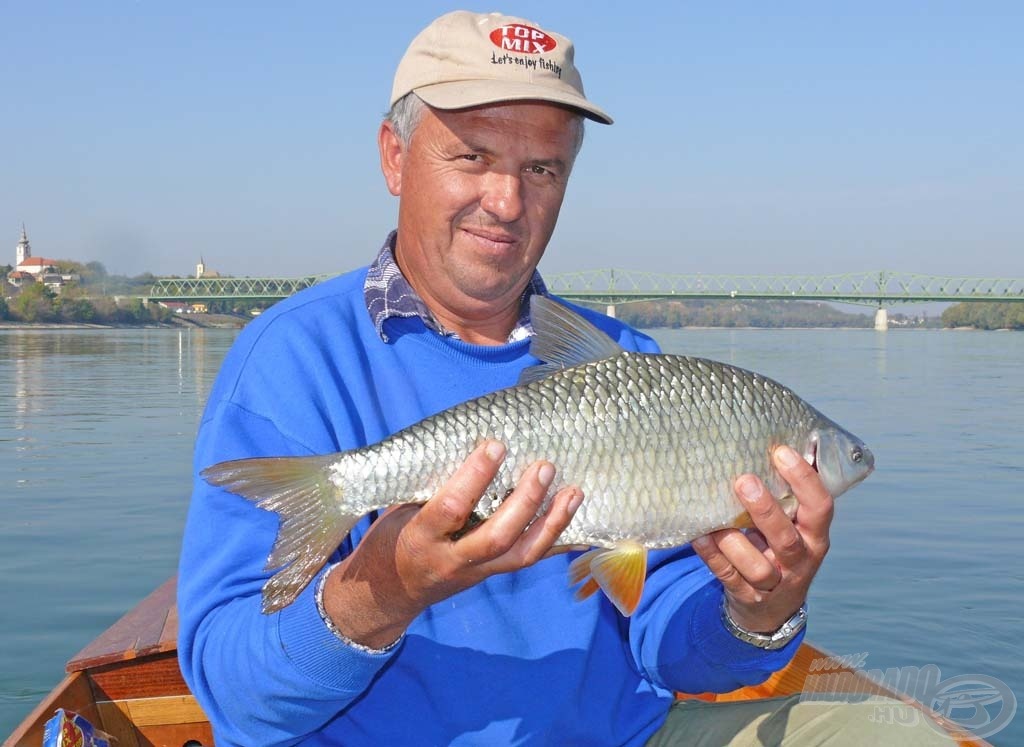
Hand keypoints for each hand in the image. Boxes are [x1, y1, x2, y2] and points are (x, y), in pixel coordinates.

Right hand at [321, 440, 582, 647]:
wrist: (387, 593)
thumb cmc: (391, 538)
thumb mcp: (398, 511)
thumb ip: (429, 485)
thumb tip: (468, 439)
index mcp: (421, 537)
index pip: (452, 507)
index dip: (475, 475)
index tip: (495, 444)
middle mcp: (452, 560)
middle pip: (497, 536)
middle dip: (525, 502)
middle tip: (544, 467)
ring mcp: (475, 572)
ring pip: (521, 554)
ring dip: (552, 522)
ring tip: (573, 492)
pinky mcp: (491, 576)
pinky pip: (529, 560)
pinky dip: (555, 541)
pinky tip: (578, 522)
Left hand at [692, 444, 833, 633]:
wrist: (772, 609)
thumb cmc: (779, 549)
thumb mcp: (793, 525)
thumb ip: (784, 496)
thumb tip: (760, 443)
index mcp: (815, 536)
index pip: (820, 507)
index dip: (804, 480)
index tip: (781, 452)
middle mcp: (800, 561)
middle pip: (787, 539)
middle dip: (766, 510)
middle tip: (744, 480)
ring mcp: (774, 583)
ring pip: (758, 567)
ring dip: (734, 542)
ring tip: (715, 520)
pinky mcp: (748, 597)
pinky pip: (728, 577)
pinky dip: (712, 557)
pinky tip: (698, 536)